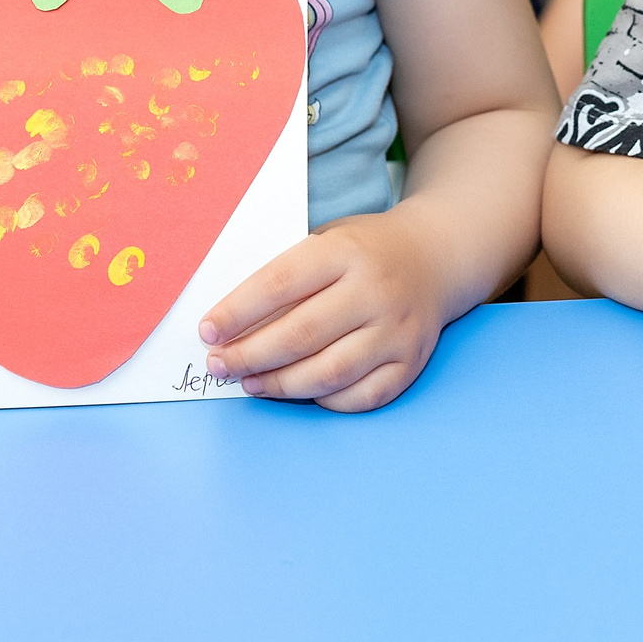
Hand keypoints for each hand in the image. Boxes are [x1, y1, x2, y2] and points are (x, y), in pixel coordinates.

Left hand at [199, 209, 450, 411]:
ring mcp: (396, 331)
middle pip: (299, 335)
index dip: (237, 312)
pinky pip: (360, 397)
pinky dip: (324, 400)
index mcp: (346, 251)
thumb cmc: (365, 251)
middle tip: (219, 366)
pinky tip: (300, 392)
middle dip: (249, 356)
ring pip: (327, 373)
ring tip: (250, 383)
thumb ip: (287, 277)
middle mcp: (375, 291)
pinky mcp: (410, 362)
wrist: (434, 257)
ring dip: (279, 384)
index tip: (208, 332)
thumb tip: (232, 327)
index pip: (280, 283)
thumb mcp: (327, 241)